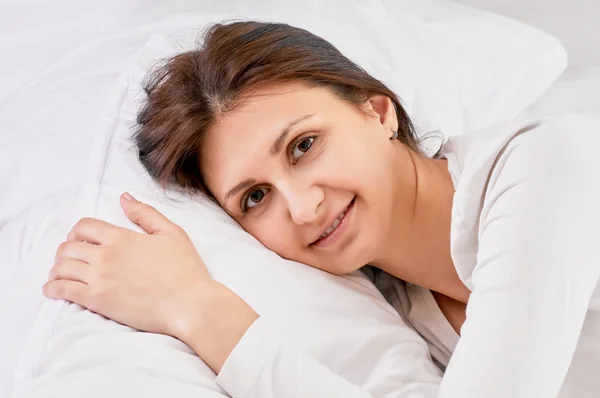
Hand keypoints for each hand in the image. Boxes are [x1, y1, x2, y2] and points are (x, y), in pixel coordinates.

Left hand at [44, 192, 257, 371]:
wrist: (189, 304)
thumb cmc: (185, 270)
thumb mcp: (172, 233)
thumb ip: (145, 214)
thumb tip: (123, 198)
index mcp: (122, 237)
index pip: (84, 226)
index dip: (77, 231)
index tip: (80, 239)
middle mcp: (106, 255)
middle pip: (68, 247)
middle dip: (65, 251)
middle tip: (70, 258)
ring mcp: (99, 279)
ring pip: (61, 268)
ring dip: (56, 269)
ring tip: (60, 274)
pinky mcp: (97, 301)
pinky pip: (63, 290)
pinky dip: (52, 288)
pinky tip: (53, 289)